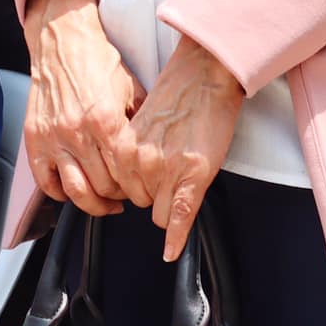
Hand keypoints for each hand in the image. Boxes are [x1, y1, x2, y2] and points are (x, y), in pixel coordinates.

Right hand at [22, 0, 144, 215]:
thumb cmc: (97, 59)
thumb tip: (152, 151)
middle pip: (103, 186)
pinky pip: (45, 181)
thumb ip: (139, 124)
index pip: (125, 173)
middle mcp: (77, 132)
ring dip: (93, 205)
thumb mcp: (131, 89)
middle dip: (119, 197)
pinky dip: (60, 193)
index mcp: (105, 119)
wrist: (62, 38)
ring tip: (104, 203)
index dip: (138, 187)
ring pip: (75, 192)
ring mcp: (53, 137)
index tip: (142, 190)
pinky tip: (73, 190)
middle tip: (126, 196)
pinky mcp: (35, 138)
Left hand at [118, 38, 243, 260]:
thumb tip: (127, 178)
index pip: (121, 190)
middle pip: (140, 204)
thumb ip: (130, 152)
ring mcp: (166, 170)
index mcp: (122, 147)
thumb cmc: (176, 94)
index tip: (145, 178)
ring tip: (183, 169)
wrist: (204, 75)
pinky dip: (176, 237)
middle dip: (153, 193)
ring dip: (169, 201)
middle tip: (169, 167)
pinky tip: (172, 250)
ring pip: (160, 213)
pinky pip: (180, 217)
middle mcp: (139, 161)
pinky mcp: (193, 175)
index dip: (136, 186)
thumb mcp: (140, 124)